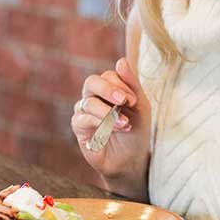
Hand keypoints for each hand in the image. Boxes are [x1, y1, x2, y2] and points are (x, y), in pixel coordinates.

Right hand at [71, 58, 150, 186]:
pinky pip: (84, 118)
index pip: (109, 76)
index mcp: (111, 89)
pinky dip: (101, 123)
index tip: (133, 101)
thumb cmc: (137, 131)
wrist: (131, 159)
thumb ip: (132, 84)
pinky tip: (115, 130)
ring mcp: (85, 111)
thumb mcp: (140, 106)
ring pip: (89, 102)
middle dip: (108, 89)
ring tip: (125, 124)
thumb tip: (121, 60)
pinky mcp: (79, 126)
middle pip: (92, 82)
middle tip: (123, 101)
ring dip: (109, 113)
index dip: (121, 84)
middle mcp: (95, 97)